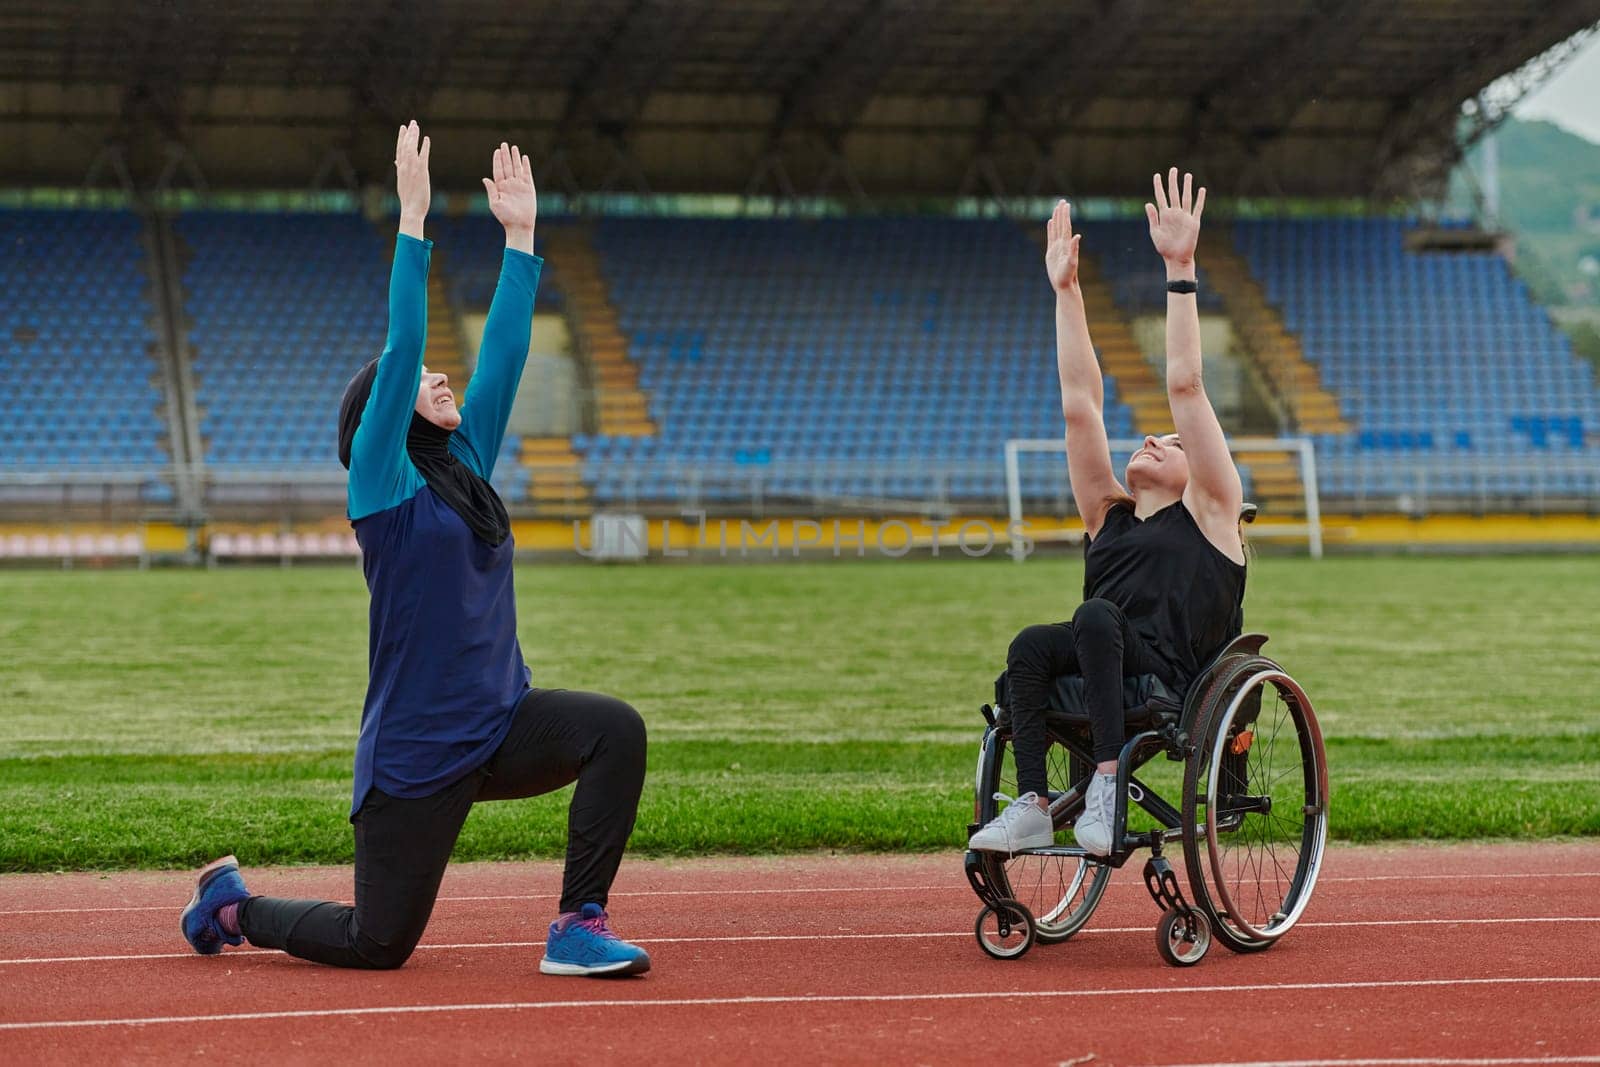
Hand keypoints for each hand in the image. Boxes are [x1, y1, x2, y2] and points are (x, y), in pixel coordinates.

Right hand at [395, 120, 430, 235]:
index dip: (401, 138)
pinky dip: (424, 147)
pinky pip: (422, 157)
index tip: (403, 128)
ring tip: (416, 126)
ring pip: (411, 148)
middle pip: (405, 146)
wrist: (411, 210)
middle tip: (412, 122)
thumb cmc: (408, 199)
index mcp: (400, 169)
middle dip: (409, 133)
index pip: (399, 149)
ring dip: (414, 136)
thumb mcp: (402, 182)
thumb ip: (400, 170)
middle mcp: (405, 167)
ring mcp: (412, 169)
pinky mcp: (421, 173)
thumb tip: (396, 162)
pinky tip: (426, 139)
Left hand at [482, 142, 536, 252]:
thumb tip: (485, 178)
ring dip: (515, 158)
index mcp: (500, 187)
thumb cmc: (505, 217)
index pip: (498, 170)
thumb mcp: (495, 203)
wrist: (519, 225)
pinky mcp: (529, 188)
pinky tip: (524, 158)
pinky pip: (527, 174)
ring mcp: (519, 185)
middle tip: (504, 144)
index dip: (497, 160)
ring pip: (517, 168)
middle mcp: (509, 184)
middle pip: (507, 166)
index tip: (497, 151)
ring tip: (514, 147)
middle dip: (505, 155)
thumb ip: (491, 190)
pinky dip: (526, 166)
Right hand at [1044, 199, 1081, 292]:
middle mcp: (1062, 244)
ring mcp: (1057, 247)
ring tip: (1056, 208)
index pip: (1066, 226)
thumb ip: (1074, 249)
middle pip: (1062, 225)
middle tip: (1062, 201)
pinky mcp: (1051, 252)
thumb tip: (1077, 236)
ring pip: (1056, 229)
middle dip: (1061, 213)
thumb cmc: (1068, 275)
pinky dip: (1051, 229)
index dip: (1065, 215)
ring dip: (1057, 218)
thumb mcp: (1072, 262)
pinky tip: (1050, 222)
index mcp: (1066, 244)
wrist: (1064, 285)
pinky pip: (1050, 237)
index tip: (1065, 204)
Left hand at [1145, 167, 1204, 268]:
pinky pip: (1198, 209)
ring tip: (1187, 175)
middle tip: (1173, 169)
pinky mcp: (1194, 222)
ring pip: (1186, 198)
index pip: (1161, 197)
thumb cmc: (1164, 248)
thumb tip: (1148, 203)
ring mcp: (1185, 217)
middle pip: (1174, 194)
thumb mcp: (1155, 232)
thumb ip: (1153, 217)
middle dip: (1173, 182)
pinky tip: (1201, 190)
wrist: (1176, 258)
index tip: (1157, 175)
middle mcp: (1175, 213)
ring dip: (1187, 187)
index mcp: (1164, 215)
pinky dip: (1200, 199)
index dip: (1159, 186)